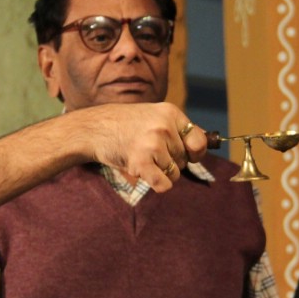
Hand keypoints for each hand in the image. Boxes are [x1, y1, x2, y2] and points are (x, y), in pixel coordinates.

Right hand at [79, 102, 206, 191]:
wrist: (94, 127)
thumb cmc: (127, 125)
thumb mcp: (155, 116)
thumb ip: (178, 130)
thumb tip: (204, 147)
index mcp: (172, 113)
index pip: (199, 141)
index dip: (195, 153)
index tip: (187, 155)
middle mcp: (165, 126)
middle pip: (185, 161)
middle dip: (170, 162)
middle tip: (148, 151)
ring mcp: (153, 143)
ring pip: (175, 174)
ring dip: (161, 173)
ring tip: (141, 158)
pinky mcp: (141, 161)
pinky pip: (164, 184)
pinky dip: (157, 184)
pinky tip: (142, 172)